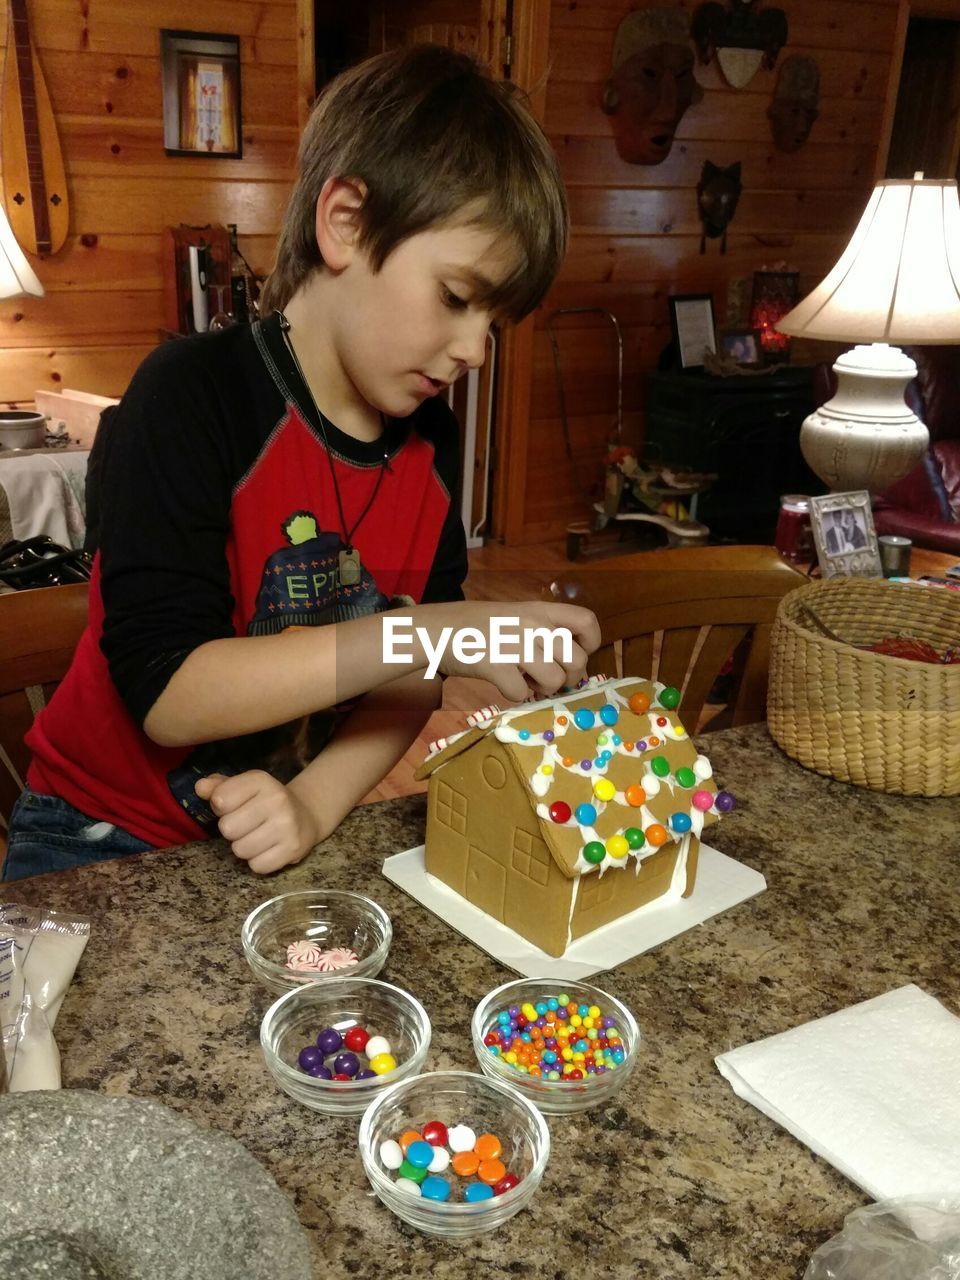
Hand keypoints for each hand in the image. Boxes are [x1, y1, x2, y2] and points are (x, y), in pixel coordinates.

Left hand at [194, 770, 320, 873]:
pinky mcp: (292, 849)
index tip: (234, 806)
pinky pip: (257, 866)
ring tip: (257, 837)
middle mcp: (276, 800)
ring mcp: (286, 825)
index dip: (221, 807)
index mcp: (261, 780)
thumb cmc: (265, 801)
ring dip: (244, 847)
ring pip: (240, 850)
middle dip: (232, 830)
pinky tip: (268, 849)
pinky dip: (259, 861)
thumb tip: (200, 787)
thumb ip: (218, 787)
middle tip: (247, 825)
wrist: (306, 816)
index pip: (220, 800)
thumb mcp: (244, 787)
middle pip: (227, 828)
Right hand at [435, 600, 600, 702]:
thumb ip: (544, 631)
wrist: (437, 629)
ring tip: (527, 682)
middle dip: (569, 678)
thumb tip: (574, 663)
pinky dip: (516, 695)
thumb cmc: (479, 626)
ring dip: (544, 689)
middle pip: (577, 660)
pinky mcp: (495, 665)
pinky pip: (522, 693)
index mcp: (540, 610)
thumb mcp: (517, 616)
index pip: (587, 622)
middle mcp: (532, 624)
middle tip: (550, 679)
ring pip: (554, 680)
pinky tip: (505, 685)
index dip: (590, 643)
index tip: (577, 654)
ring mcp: (514, 644)